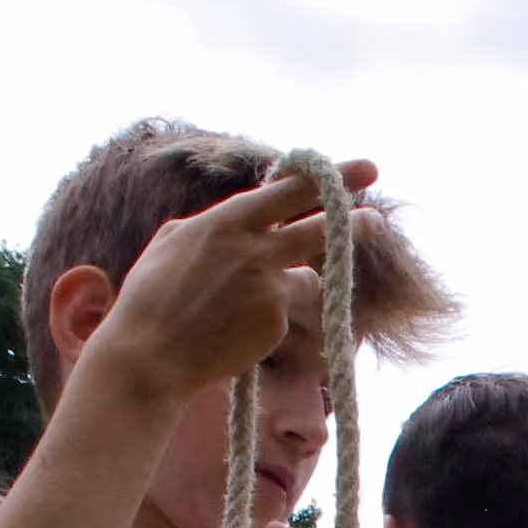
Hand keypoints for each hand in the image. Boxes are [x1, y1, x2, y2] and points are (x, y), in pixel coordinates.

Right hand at [77, 161, 367, 415]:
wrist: (149, 357)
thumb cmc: (150, 300)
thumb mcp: (171, 243)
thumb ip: (211, 227)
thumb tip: (238, 223)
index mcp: (226, 221)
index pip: (289, 190)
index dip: (330, 178)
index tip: (367, 170)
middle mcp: (254, 250)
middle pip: (319, 229)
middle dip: (353, 224)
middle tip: (378, 220)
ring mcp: (268, 287)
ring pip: (307, 278)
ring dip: (294, 284)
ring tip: (244, 303)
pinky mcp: (275, 323)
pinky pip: (285, 314)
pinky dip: (268, 319)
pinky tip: (232, 331)